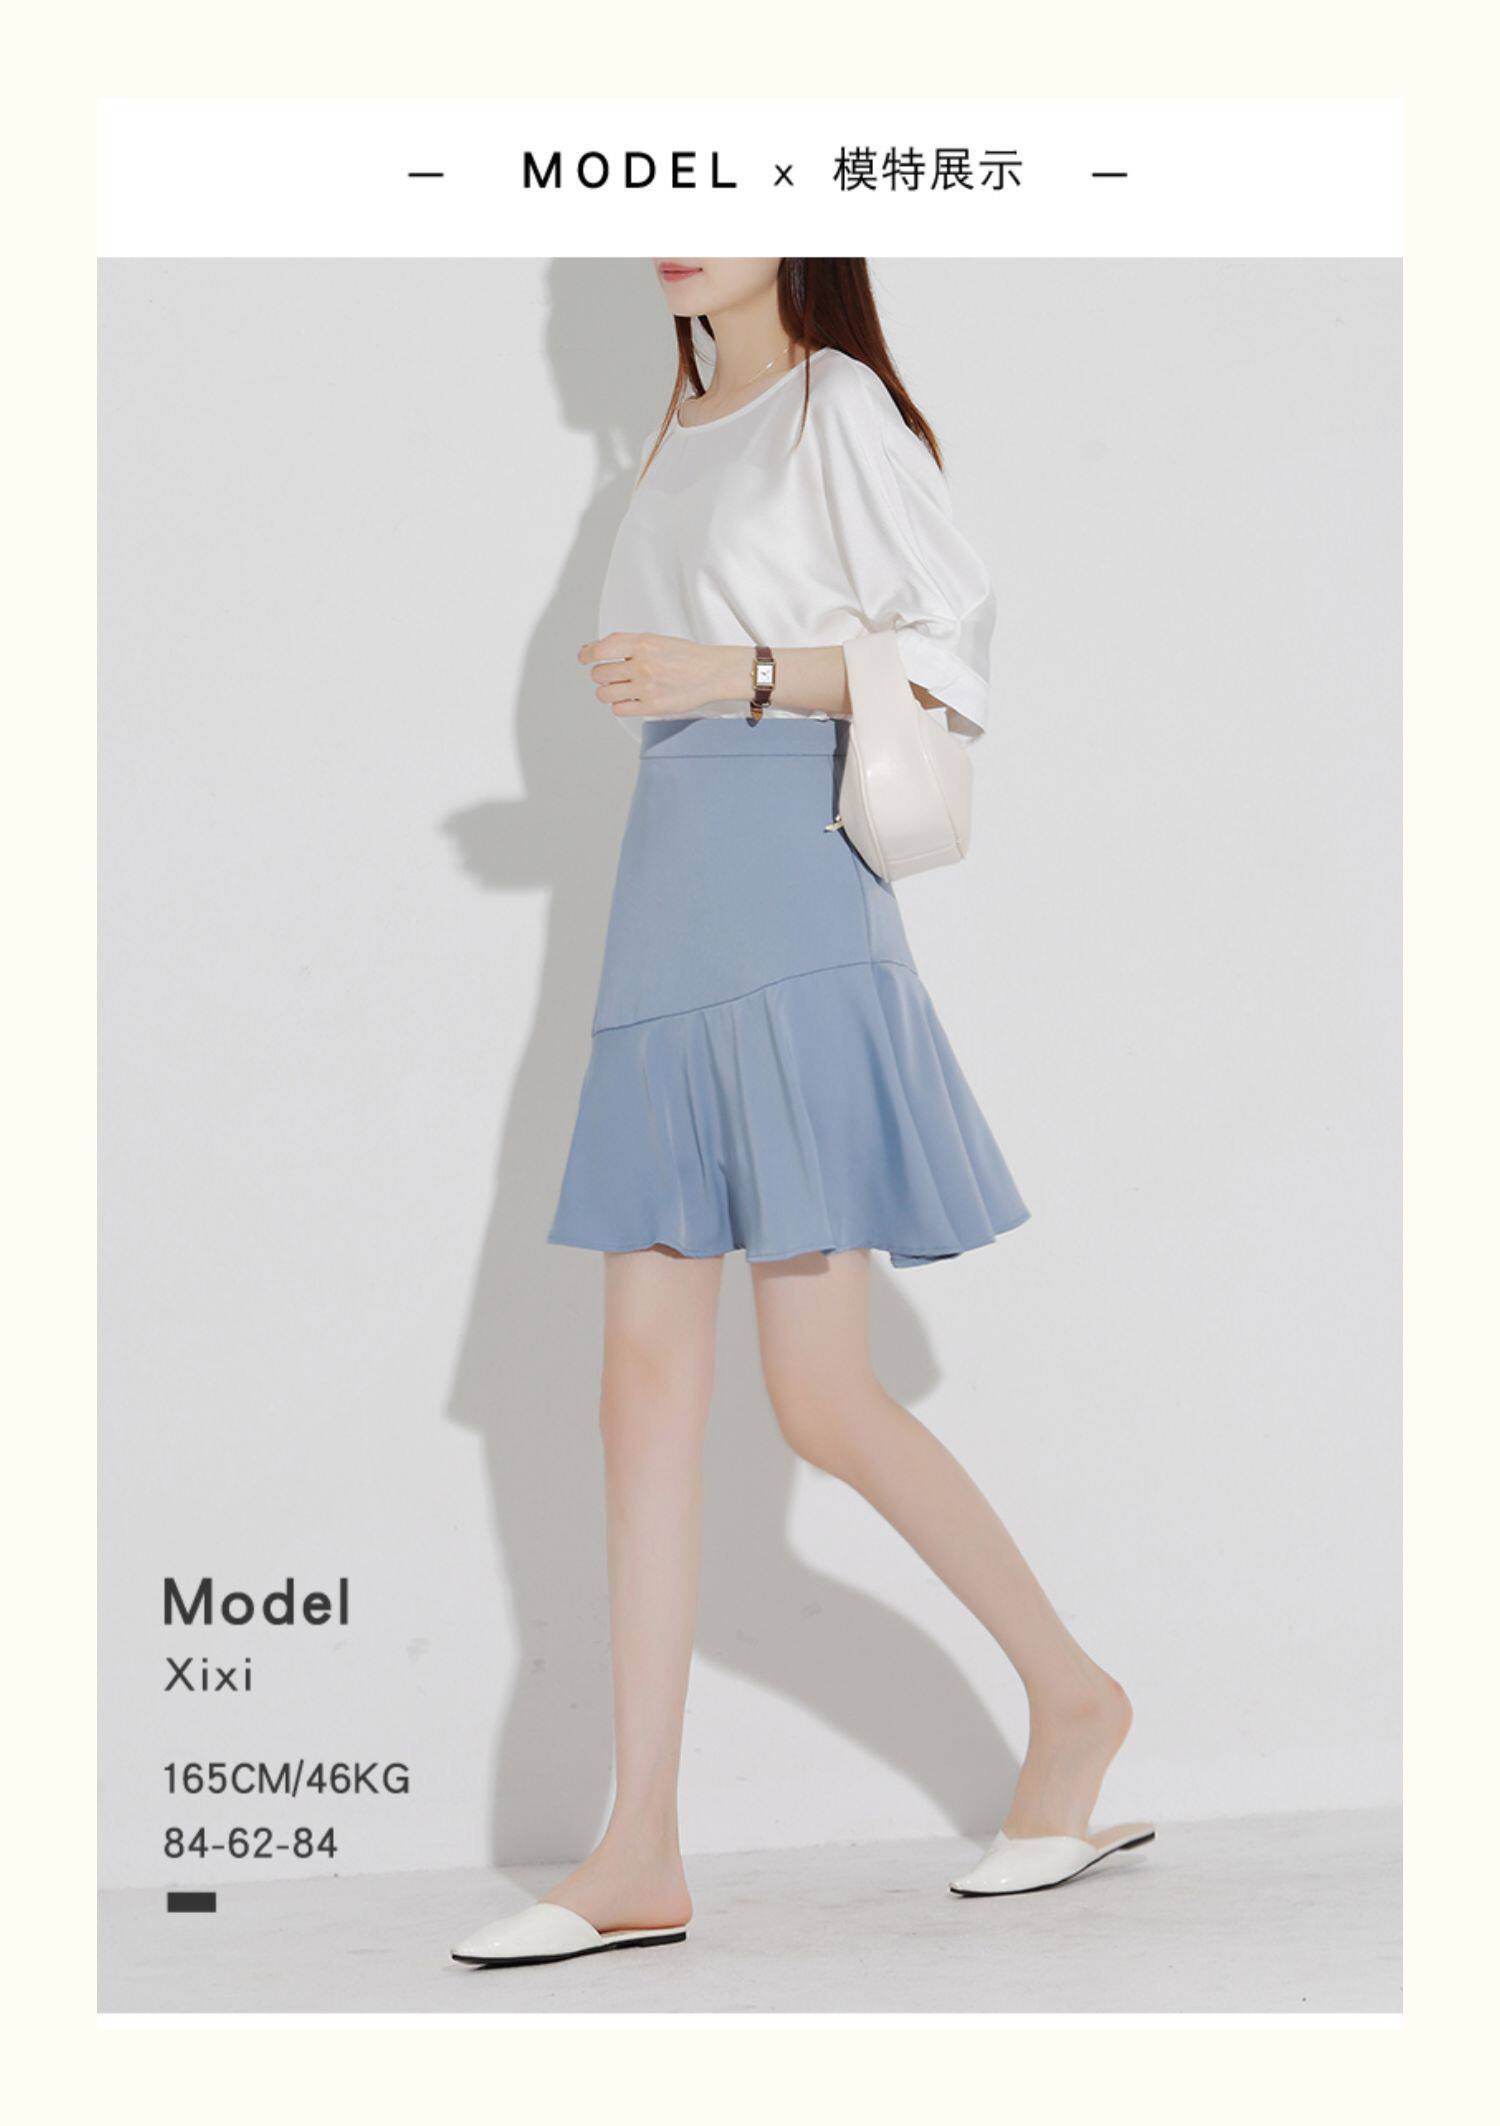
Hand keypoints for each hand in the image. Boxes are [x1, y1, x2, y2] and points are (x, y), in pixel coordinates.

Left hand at [578, 633, 742, 718]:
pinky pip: (619, 709)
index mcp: (642, 644)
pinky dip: (620, 705)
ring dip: (607, 692)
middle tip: (613, 675)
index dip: (586, 655)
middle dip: (602, 675)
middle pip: (599, 674)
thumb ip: (624, 643)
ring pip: (605, 694)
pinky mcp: (652, 707)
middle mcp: (643, 665)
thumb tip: (590, 650)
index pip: (600, 650)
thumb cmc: (683, 656)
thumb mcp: (654, 640)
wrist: (711, 672)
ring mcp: (647, 687)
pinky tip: (630, 699)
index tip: (584, 658)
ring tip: (619, 689)